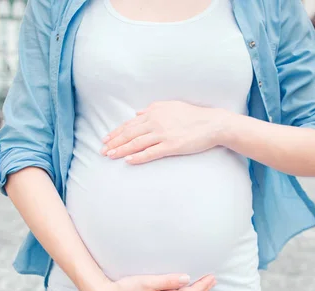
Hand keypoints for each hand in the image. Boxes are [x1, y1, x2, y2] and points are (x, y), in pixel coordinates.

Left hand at [101, 101, 230, 164]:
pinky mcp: (171, 146)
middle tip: (102, 151)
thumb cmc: (193, 115)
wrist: (212, 123)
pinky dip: (138, 157)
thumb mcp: (171, 106)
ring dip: (121, 150)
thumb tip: (138, 112)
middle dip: (114, 143)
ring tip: (110, 156)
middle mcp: (156, 122)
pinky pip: (151, 152)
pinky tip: (128, 161)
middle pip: (129, 134)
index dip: (116, 132)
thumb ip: (153, 108)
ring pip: (136, 143)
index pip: (130, 123)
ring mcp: (163, 134)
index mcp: (154, 112)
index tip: (106, 140)